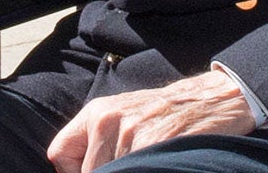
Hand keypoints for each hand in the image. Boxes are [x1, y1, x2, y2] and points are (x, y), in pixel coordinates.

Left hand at [45, 72, 256, 171]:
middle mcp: (106, 121)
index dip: (73, 172)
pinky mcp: (152, 146)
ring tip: (147, 163)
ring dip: (129, 172)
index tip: (91, 172)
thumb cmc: (163, 113)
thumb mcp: (122, 116)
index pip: (59, 154)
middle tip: (130, 166)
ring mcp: (129, 135)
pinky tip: (156, 164)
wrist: (208, 102)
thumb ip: (95, 139)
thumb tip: (73, 169)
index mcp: (95, 113)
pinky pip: (134, 171)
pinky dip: (145, 170)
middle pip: (87, 172)